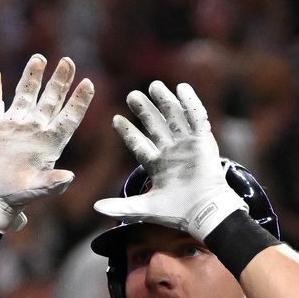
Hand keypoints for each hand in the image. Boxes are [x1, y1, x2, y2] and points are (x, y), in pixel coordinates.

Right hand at [0, 54, 93, 232]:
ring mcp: (13, 125)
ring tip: (39, 58)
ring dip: (31, 76)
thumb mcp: (38, 189)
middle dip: (59, 81)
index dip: (79, 101)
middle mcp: (34, 129)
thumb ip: (52, 182)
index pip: (68, 117)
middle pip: (50, 100)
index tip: (88, 83)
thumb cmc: (18, 195)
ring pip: (24, 95)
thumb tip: (69, 177)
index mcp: (49, 142)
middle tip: (68, 61)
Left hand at [95, 81, 244, 243]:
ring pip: (174, 117)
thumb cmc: (175, 212)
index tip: (115, 119)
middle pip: (155, 126)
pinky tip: (181, 87)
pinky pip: (196, 117)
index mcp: (157, 165)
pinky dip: (190, 102)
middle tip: (131, 95)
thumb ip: (120, 207)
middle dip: (144, 110)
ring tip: (154, 85)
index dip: (127, 132)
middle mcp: (172, 152)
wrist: (203, 212)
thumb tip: (95, 208)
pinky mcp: (204, 141)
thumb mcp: (143, 208)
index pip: (139, 143)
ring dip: (165, 101)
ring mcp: (188, 145)